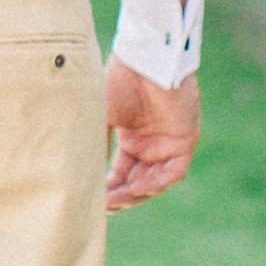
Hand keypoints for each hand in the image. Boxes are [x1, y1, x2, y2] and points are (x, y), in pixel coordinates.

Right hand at [103, 60, 199, 211]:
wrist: (143, 59)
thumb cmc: (118, 81)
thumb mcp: (100, 117)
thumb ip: (95, 145)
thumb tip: (81, 174)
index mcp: (132, 137)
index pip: (121, 173)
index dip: (107, 189)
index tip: (91, 200)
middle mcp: (151, 143)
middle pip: (137, 181)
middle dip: (120, 196)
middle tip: (102, 206)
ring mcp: (168, 143)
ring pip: (154, 181)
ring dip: (136, 194)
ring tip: (115, 200)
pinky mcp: (184, 141)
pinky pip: (173, 172)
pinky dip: (155, 183)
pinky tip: (135, 189)